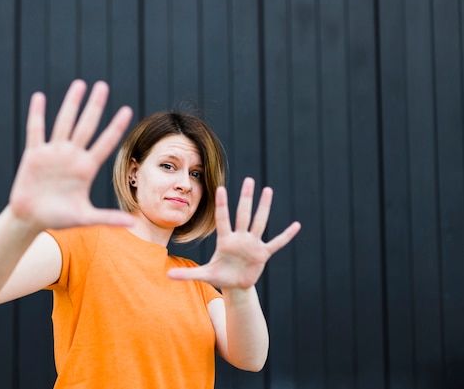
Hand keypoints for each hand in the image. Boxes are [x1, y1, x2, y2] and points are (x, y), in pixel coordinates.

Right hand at [9, 80, 134, 230]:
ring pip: (64, 123)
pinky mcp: (34, 155)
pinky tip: (40, 97)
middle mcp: (72, 156)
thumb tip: (133, 224)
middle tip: (103, 85)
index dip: (115, 127)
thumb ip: (108, 218)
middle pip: (86, 125)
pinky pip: (36, 131)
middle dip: (94, 106)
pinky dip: (37, 114)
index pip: (105, 143)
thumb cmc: (59, 218)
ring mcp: (53, 153)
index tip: (127, 110)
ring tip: (80, 84)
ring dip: (71, 103)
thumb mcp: (85, 218)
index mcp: (86, 168)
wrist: (31, 219)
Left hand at [168, 178, 300, 288]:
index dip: (223, 205)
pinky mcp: (262, 254)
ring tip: (268, 190)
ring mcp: (252, 245)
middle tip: (248, 179)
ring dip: (264, 207)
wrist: (235, 285)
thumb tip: (167, 275)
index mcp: (225, 241)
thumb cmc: (219, 276)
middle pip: (243, 215)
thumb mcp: (204, 275)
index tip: (222, 188)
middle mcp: (240, 238)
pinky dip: (286, 235)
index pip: (223, 219)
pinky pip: (276, 243)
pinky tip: (296, 225)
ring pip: (260, 223)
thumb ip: (187, 274)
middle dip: (246, 198)